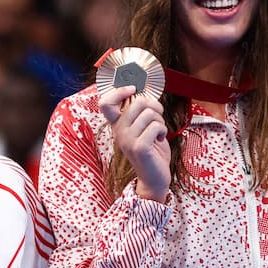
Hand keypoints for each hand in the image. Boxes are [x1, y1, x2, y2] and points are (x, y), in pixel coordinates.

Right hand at [99, 85, 170, 200]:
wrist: (154, 177)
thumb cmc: (152, 150)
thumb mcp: (142, 128)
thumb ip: (140, 112)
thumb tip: (143, 93)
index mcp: (117, 125)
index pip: (105, 103)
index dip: (118, 91)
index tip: (133, 89)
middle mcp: (118, 131)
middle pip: (138, 102)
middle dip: (154, 107)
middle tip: (157, 118)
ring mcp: (127, 140)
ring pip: (150, 114)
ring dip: (160, 121)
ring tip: (158, 133)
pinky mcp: (139, 147)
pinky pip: (156, 126)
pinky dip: (163, 131)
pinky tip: (159, 140)